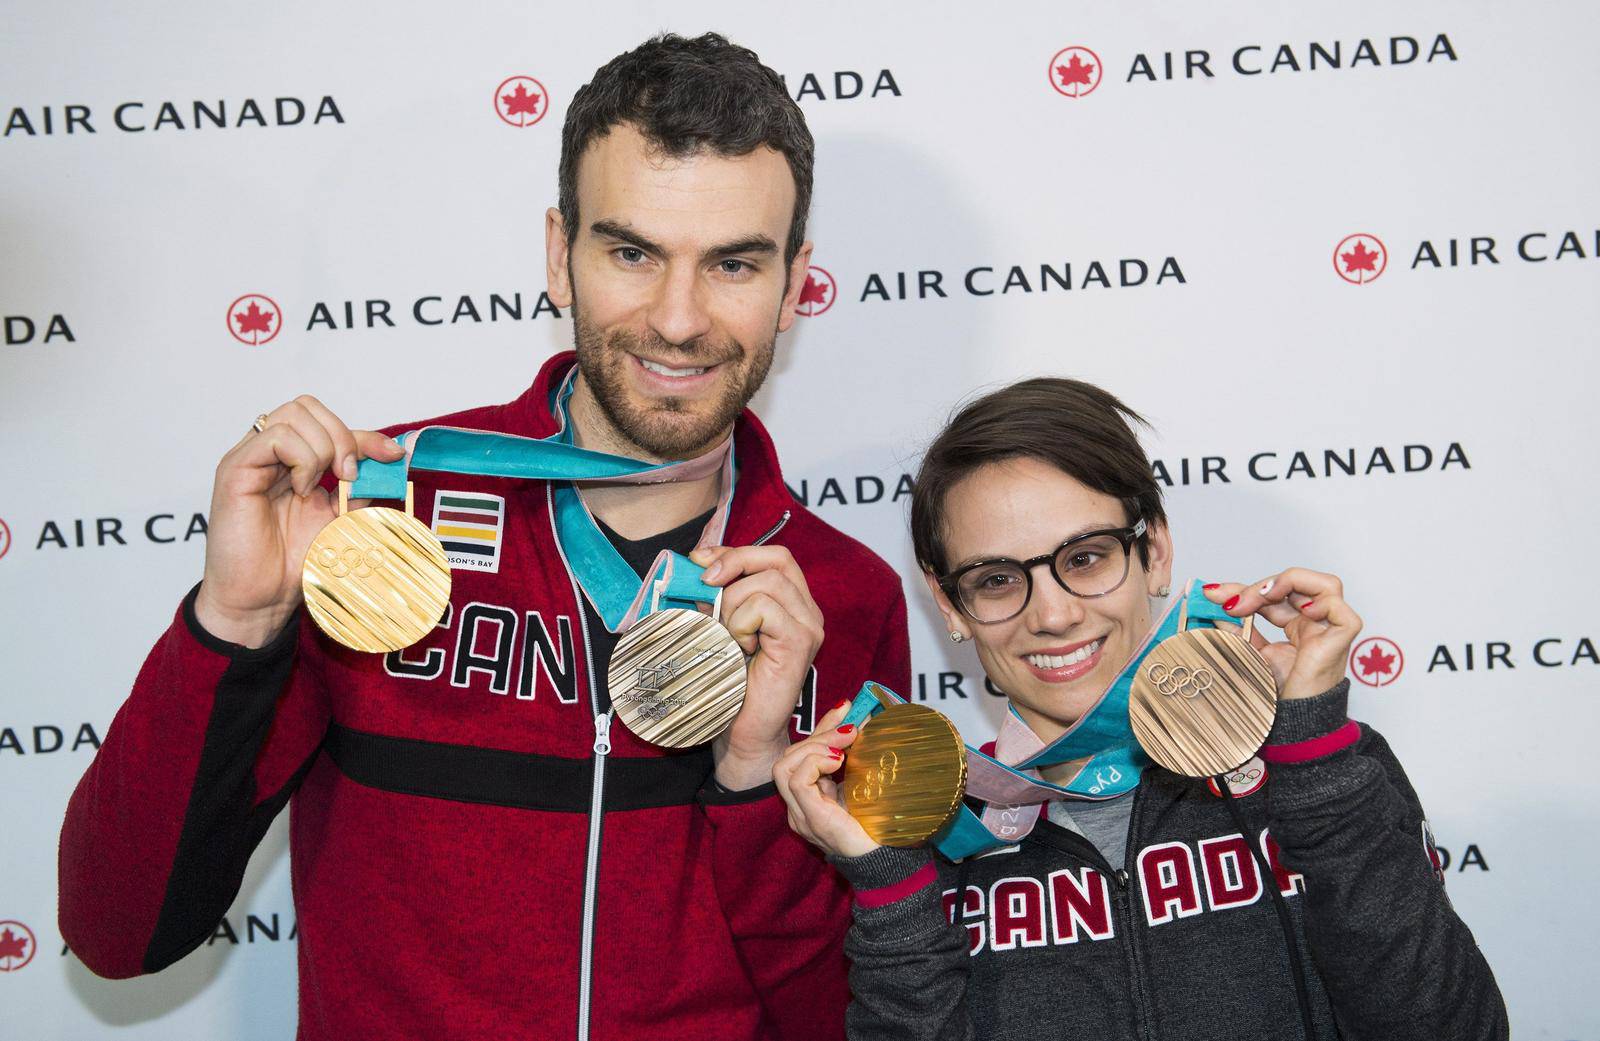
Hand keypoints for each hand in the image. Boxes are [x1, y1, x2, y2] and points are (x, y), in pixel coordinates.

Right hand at [193, 396, 405, 647]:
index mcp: (292, 462)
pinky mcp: (235, 469)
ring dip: (321, 449)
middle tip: (348, 476)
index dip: (366, 435)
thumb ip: (360, 489)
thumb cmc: (293, 563)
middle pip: (307, 406)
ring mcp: (250, 458)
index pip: (329, 425)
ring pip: (293, 415)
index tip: (393, 456)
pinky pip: (275, 436)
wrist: (263, 598)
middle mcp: (269, 454)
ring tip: (317, 487)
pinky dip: (301, 458)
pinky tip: (300, 488)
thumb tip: (390, 464)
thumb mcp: (341, 519)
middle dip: (341, 436)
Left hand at [691, 544, 824, 788]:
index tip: (699, 561)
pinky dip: (740, 622)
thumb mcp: (719, 626)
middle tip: (704, 584)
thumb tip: (696, 563)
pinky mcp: (800, 643)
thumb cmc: (731, 683)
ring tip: (728, 635)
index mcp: (793, 603)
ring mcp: (809, 626)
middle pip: (777, 559)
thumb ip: (716, 595)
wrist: (742, 731)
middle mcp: (808, 611)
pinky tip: (739, 648)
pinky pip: (764, 608)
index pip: (774, 556)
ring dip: (733, 603)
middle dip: (733, 562)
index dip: (736, 551)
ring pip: (767, 582)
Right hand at [773, 701, 879, 857]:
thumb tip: (868, 720)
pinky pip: (796, 780)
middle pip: (789, 757)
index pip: (801, 755)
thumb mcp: (865, 783)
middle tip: (851, 727)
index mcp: (811, 799)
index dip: (822, 728)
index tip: (845, 707)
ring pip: (784, 766)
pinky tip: (837, 761)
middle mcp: (799, 807)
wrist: (889, 861)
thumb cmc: (880, 826)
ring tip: (843, 748)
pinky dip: (814, 763)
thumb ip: (859, 758)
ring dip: (814, 747)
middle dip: (819, 734)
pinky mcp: (810, 818)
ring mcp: (801, 814)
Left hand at [1201, 568, 1363, 699]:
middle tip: (1231, 603)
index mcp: (1297, 625)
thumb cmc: (1278, 694)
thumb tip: (1212, 607)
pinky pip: (1342, 612)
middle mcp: (1315, 624)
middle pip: (1296, 583)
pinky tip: (1300, 612)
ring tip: (1264, 596)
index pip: (1274, 594)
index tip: (1212, 594)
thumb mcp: (1250, 653)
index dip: (1244, 589)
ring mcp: (1330, 631)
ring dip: (1290, 581)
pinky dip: (1323, 603)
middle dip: (1260, 586)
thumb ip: (1236, 630)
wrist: (1291, 722)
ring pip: (1327, 585)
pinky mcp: (1342, 641)